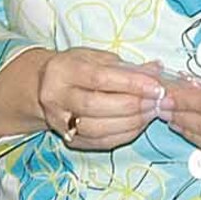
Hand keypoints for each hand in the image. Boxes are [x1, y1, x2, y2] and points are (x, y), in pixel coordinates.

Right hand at [33, 48, 163, 151]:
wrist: (43, 88)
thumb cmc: (75, 68)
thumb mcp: (96, 57)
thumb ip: (124, 66)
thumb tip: (156, 71)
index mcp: (63, 70)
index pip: (99, 78)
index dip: (130, 84)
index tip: (156, 87)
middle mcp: (56, 97)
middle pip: (96, 106)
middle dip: (132, 105)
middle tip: (157, 101)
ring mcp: (59, 122)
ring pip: (97, 129)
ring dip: (131, 123)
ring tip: (151, 113)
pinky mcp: (68, 139)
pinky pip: (99, 142)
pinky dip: (124, 135)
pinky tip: (139, 125)